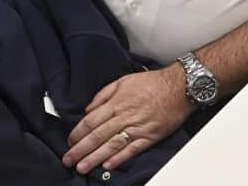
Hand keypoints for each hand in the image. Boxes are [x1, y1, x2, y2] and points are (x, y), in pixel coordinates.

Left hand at [63, 68, 193, 173]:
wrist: (180, 87)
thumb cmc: (153, 83)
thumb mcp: (124, 81)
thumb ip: (104, 94)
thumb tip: (88, 109)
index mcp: (117, 102)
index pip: (91, 121)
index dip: (78, 133)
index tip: (69, 142)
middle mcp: (125, 116)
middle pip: (97, 135)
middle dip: (80, 149)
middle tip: (68, 160)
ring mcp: (138, 127)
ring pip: (111, 145)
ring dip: (95, 158)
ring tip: (83, 167)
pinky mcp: (150, 136)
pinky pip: (132, 149)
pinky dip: (120, 158)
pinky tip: (108, 165)